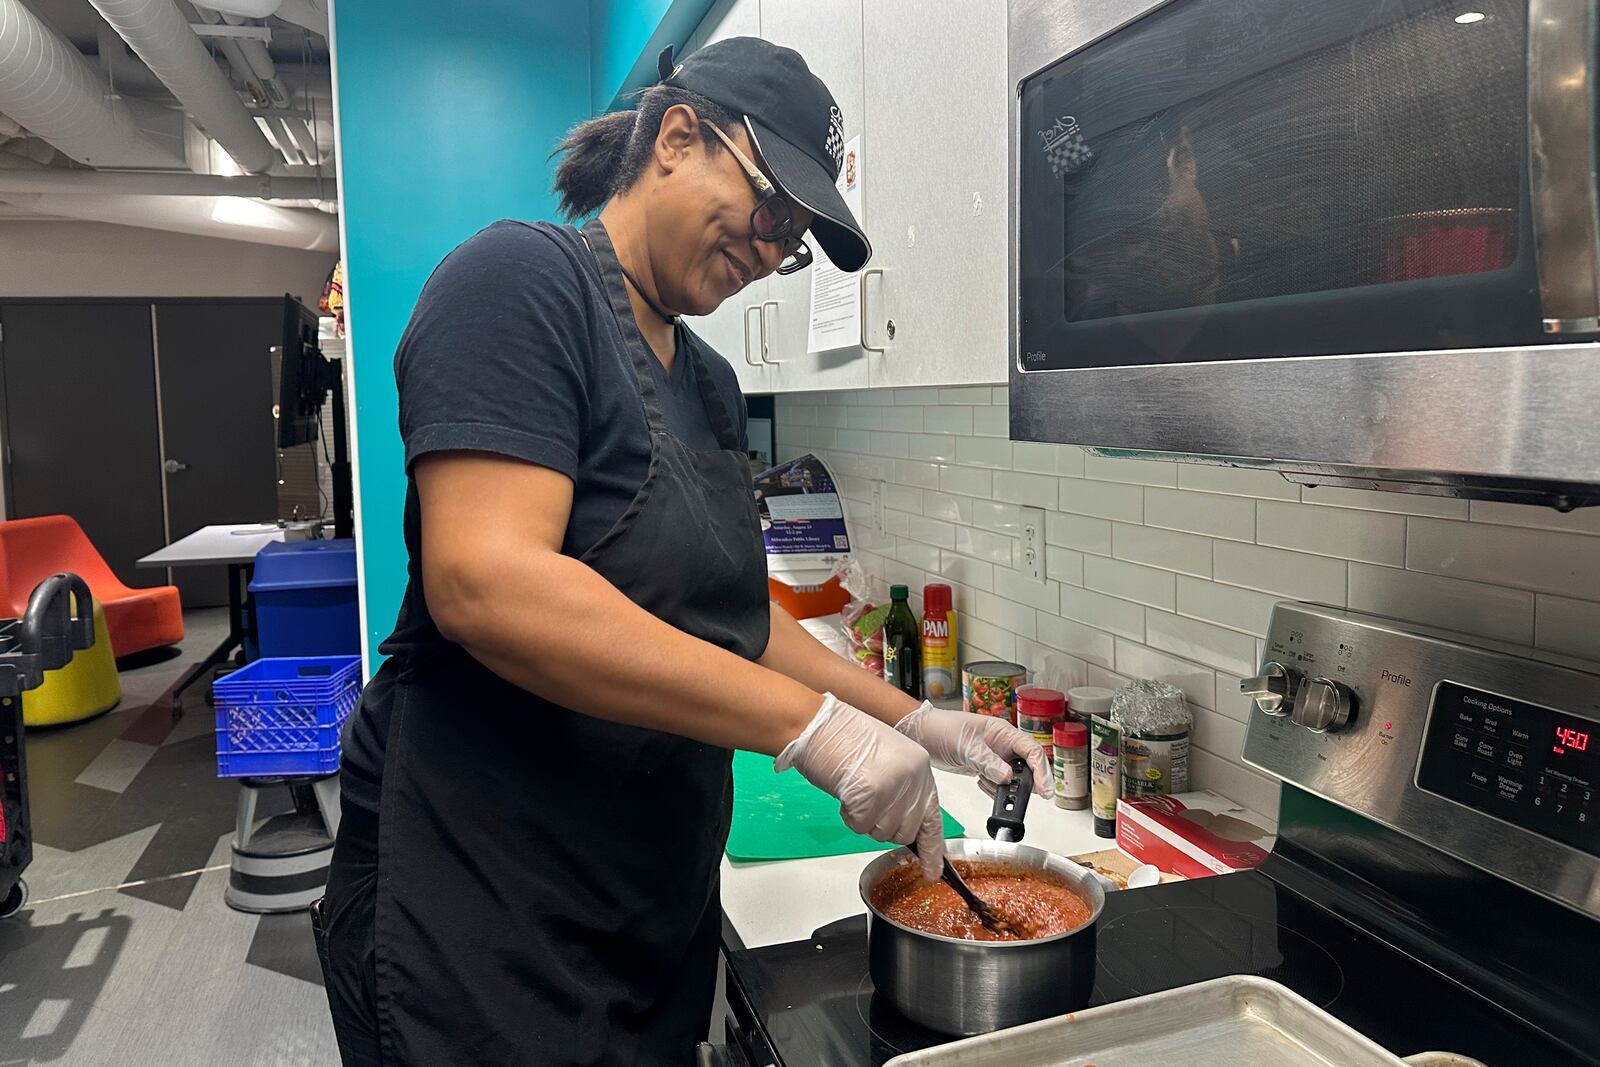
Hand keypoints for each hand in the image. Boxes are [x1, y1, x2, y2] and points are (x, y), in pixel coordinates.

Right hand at [777, 694, 944, 880]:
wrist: (820, 724)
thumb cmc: (845, 737)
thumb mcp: (888, 759)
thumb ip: (902, 788)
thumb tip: (904, 821)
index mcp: (920, 767)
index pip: (932, 817)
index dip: (932, 848)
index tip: (932, 871)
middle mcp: (913, 778)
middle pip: (904, 831)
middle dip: (883, 827)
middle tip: (866, 803)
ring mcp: (893, 788)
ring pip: (882, 832)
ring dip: (864, 819)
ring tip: (854, 790)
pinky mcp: (870, 797)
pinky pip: (860, 826)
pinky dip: (848, 816)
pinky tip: (845, 792)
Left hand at [895, 703, 1052, 799]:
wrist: (921, 734)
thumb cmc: (941, 728)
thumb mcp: (966, 745)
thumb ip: (987, 761)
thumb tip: (1007, 777)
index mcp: (1003, 732)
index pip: (1032, 751)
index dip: (1041, 770)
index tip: (1044, 789)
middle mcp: (1002, 745)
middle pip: (1027, 766)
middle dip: (1027, 783)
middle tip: (1025, 799)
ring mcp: (994, 757)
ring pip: (1013, 778)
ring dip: (1007, 788)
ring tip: (991, 786)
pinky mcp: (984, 768)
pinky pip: (998, 783)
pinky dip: (993, 789)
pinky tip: (982, 784)